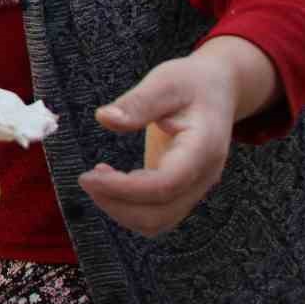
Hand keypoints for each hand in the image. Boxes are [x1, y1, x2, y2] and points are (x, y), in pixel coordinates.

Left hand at [77, 36, 277, 236]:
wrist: (218, 90)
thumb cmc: (192, 84)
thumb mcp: (166, 82)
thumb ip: (138, 102)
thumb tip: (104, 118)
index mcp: (203, 149)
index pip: (165, 185)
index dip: (124, 188)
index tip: (88, 177)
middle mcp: (203, 176)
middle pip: (160, 214)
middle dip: (117, 204)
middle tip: (86, 179)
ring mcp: (194, 187)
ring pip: (158, 221)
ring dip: (121, 210)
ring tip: (96, 178)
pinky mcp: (181, 190)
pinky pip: (156, 214)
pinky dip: (129, 207)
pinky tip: (110, 180)